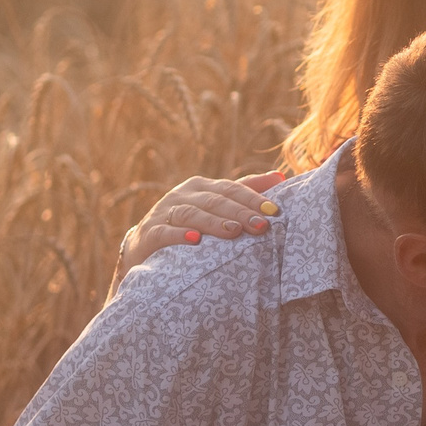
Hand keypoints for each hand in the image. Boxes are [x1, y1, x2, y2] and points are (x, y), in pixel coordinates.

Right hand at [115, 172, 287, 280]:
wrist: (145, 249)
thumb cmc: (189, 226)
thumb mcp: (215, 206)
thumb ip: (244, 191)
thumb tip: (280, 176)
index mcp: (201, 187)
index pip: (231, 188)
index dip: (252, 199)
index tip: (274, 212)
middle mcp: (182, 195)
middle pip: (214, 201)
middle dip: (240, 213)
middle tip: (261, 226)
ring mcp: (164, 213)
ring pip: (191, 214)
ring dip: (213, 223)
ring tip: (233, 232)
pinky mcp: (149, 234)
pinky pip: (164, 232)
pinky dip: (179, 235)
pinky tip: (195, 240)